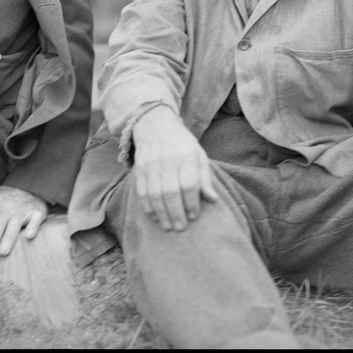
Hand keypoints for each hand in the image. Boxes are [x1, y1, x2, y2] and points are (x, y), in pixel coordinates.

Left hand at [0, 186, 47, 259]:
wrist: (28, 186)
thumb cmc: (1, 199)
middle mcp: (7, 208)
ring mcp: (22, 210)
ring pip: (15, 225)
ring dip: (9, 238)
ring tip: (3, 252)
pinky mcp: (37, 212)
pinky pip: (35, 219)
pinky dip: (33, 227)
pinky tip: (29, 236)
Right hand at [131, 104, 218, 230]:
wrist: (155, 124)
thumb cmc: (182, 144)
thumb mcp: (198, 155)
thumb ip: (204, 178)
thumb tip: (212, 200)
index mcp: (187, 156)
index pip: (189, 184)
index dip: (192, 203)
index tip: (194, 216)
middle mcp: (168, 160)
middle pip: (171, 192)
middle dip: (176, 213)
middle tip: (181, 227)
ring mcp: (152, 164)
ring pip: (155, 194)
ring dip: (161, 213)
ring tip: (168, 226)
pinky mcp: (140, 168)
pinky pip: (142, 191)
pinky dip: (147, 206)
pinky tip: (154, 216)